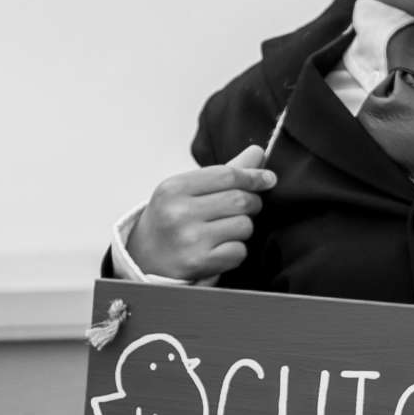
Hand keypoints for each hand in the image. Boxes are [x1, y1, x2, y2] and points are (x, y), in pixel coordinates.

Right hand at [129, 145, 273, 280]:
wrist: (145, 258)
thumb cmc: (171, 220)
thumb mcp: (187, 191)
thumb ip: (223, 173)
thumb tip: (258, 152)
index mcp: (174, 188)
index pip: (227, 175)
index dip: (253, 176)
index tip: (268, 178)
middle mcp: (178, 212)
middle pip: (241, 200)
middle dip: (251, 203)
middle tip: (244, 208)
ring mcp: (189, 239)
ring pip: (245, 226)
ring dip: (242, 229)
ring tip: (223, 231)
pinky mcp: (199, 262)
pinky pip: (240, 251)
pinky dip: (236, 251)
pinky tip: (218, 249)